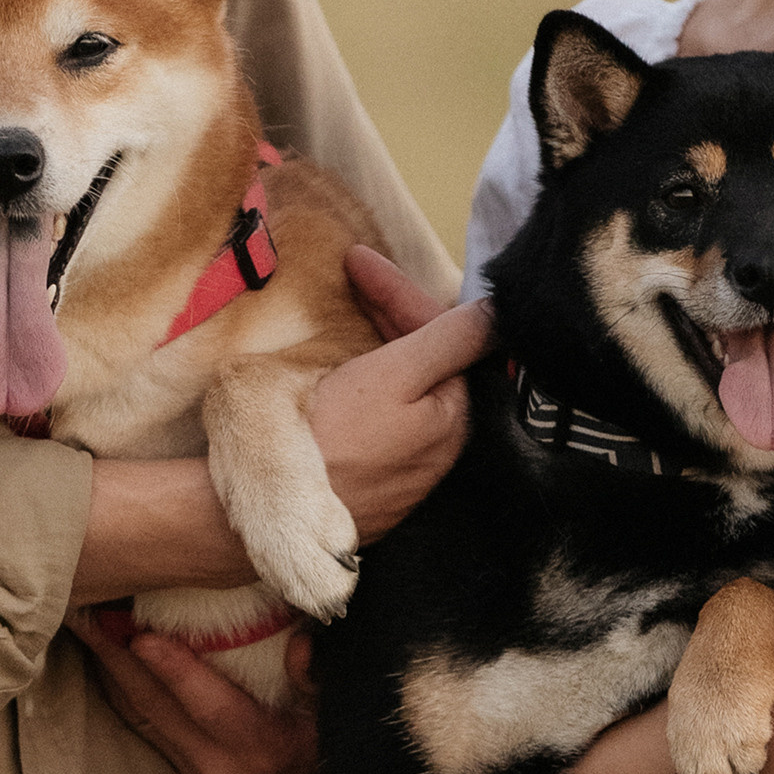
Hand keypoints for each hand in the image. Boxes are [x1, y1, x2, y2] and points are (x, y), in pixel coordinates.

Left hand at [71, 617, 319, 773]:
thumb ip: (319, 679)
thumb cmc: (331, 736)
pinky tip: (103, 651)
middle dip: (119, 656)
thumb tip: (302, 647)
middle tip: (89, 609)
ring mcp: (195, 769)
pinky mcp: (181, 766)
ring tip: (85, 620)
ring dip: (109, 666)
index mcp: (261, 746)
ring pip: (140, 714)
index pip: (211, 706)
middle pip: (157, 707)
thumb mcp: (338, 707)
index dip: (175, 671)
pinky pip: (141, 721)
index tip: (142, 635)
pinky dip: (119, 684)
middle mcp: (219, 764)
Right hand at [310, 250, 491, 543]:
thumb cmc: (329, 439)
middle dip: (392, 311)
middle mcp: (441, 447)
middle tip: (352, 275)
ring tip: (354, 310)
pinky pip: (385, 420)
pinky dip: (371, 383)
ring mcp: (408, 471)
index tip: (356, 258)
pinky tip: (348, 369)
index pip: (440, 334)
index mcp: (452, 416)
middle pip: (426, 360)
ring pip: (406, 388)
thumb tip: (499, 312)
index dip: (398, 289)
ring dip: (384, 343)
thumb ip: (450, 340)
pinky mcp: (377, 489)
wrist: (274, 514)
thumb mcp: (392, 374)